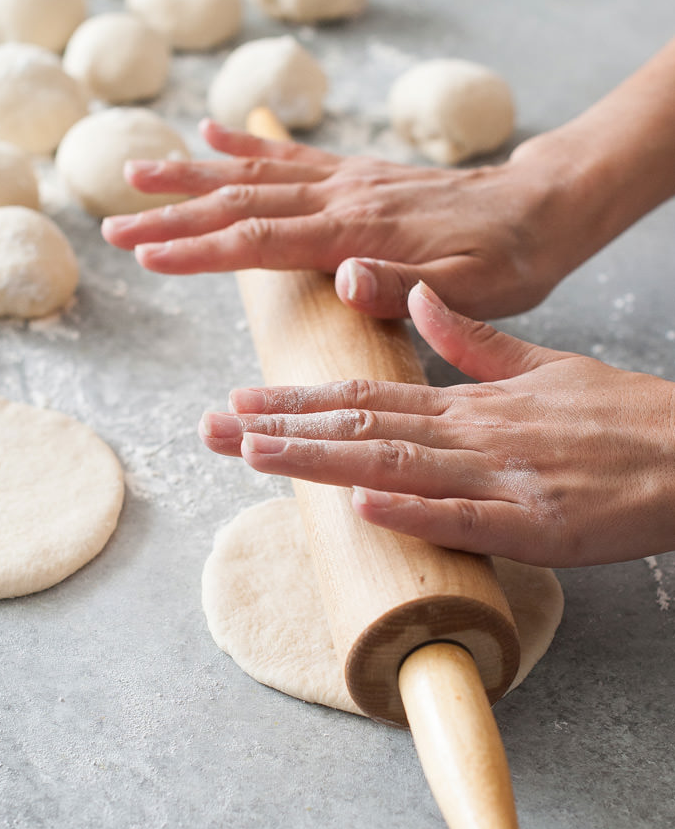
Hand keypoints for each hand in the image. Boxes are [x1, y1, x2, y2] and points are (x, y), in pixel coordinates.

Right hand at [101, 120, 595, 319]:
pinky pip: (295, 157)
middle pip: (242, 204)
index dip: (201, 250)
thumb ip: (406, 288)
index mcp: (362, 232)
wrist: (542, 210)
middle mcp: (346, 197)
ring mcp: (350, 180)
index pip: (264, 241)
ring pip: (257, 175)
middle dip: (175, 218)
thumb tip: (344, 278)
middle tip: (115, 227)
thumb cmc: (508, 262)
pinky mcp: (360, 174)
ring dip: (194, 178)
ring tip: (136, 174)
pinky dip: (249, 145)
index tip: (149, 256)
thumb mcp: (471, 293)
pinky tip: (212, 135)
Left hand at [199, 281, 674, 566]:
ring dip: (322, 460)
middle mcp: (471, 436)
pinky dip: (413, 513)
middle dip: (282, 428)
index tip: (243, 397)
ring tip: (255, 453)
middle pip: (362, 429)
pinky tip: (362, 507)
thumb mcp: (542, 365)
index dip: (301, 398)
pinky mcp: (536, 525)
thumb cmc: (617, 417)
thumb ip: (472, 342)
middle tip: (212, 425)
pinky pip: (465, 520)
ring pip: (396, 467)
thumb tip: (415, 302)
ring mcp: (500, 480)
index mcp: (469, 403)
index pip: (368, 396)